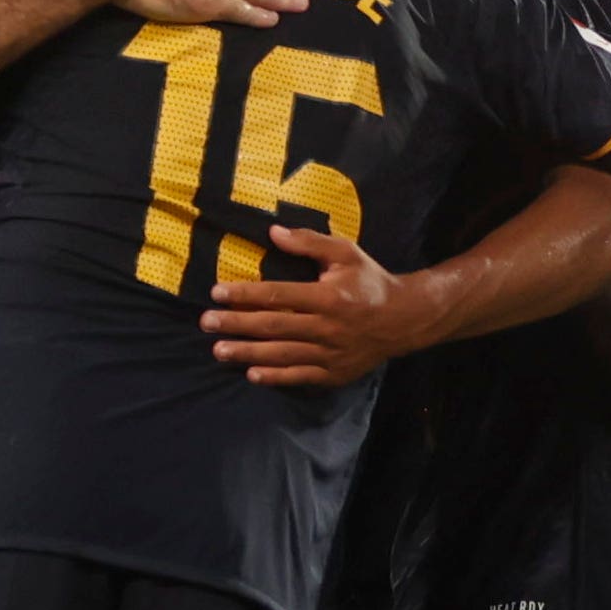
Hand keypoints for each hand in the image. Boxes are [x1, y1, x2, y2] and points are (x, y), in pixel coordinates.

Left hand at [200, 226, 430, 387]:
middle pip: (273, 325)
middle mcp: (326, 326)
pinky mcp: (334, 373)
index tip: (217, 292)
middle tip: (206, 322)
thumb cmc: (369, 281)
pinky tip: (252, 375)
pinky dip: (276, 377)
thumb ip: (309, 242)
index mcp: (327, 295)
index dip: (245, 293)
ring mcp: (330, 353)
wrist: (404, 319)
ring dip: (248, 352)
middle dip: (237, 324)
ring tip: (219, 350)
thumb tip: (273, 232)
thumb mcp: (345, 252)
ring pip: (282, 354)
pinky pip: (300, 376)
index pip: (278, 294)